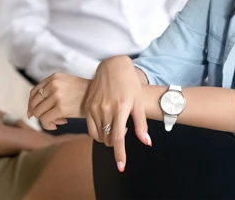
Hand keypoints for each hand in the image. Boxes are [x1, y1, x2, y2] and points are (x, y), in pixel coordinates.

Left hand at [28, 73, 89, 128]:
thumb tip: (30, 112)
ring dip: (47, 119)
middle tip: (51, 117)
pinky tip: (61, 123)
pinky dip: (49, 125)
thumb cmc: (84, 93)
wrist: (101, 96)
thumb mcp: (67, 84)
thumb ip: (51, 91)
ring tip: (59, 119)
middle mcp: (53, 85)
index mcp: (54, 77)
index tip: (33, 113)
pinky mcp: (60, 108)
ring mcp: (56, 96)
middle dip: (40, 113)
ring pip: (38, 113)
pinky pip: (44, 121)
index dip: (32, 104)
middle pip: (34, 104)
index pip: (34, 92)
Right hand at [84, 56, 150, 171]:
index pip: (118, 138)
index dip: (120, 153)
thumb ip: (141, 123)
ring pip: (98, 135)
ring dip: (107, 137)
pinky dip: (98, 132)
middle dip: (115, 142)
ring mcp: (94, 108)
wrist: (112, 66)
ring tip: (116, 125)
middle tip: (123, 129)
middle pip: (108, 139)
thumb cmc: (130, 83)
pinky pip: (90, 128)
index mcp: (121, 108)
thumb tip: (147, 142)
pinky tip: (106, 123)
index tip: (121, 166)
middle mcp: (105, 109)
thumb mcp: (138, 102)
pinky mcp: (87, 107)